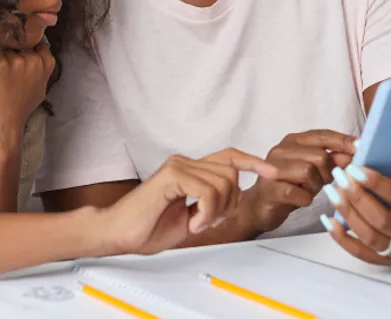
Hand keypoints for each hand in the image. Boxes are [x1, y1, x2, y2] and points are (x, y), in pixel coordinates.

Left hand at [0, 42, 54, 152]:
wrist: (3, 130)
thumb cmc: (17, 114)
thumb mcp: (37, 93)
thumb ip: (38, 75)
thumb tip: (31, 60)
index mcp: (46, 68)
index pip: (41, 46)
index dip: (30, 48)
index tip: (22, 55)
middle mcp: (34, 61)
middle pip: (19, 46)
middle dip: (11, 55)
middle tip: (5, 73)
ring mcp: (19, 61)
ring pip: (4, 51)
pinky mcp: (1, 64)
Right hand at [99, 149, 279, 255]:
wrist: (117, 233)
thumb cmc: (147, 227)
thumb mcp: (189, 216)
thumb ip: (209, 204)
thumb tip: (232, 202)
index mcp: (190, 170)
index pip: (229, 157)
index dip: (253, 162)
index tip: (273, 172)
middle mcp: (185, 162)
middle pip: (231, 172)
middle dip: (230, 202)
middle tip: (208, 221)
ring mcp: (178, 166)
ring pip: (223, 183)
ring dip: (216, 211)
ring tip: (196, 223)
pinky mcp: (171, 176)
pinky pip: (207, 191)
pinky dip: (205, 213)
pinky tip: (191, 222)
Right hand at [237, 130, 356, 235]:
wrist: (261, 207)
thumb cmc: (291, 186)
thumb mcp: (315, 171)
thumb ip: (333, 159)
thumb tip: (355, 150)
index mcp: (294, 141)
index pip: (322, 135)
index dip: (342, 141)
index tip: (360, 148)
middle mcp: (281, 149)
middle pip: (319, 156)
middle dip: (327, 173)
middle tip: (322, 182)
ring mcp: (272, 168)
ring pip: (308, 172)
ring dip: (314, 186)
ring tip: (308, 190)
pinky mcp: (269, 188)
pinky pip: (297, 192)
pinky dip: (304, 199)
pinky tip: (301, 200)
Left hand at [322, 124, 390, 266]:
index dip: (377, 184)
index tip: (355, 168)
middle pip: (382, 220)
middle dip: (357, 198)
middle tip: (338, 177)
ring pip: (370, 237)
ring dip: (347, 215)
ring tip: (331, 191)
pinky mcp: (385, 260)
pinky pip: (360, 254)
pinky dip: (342, 239)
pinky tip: (328, 220)